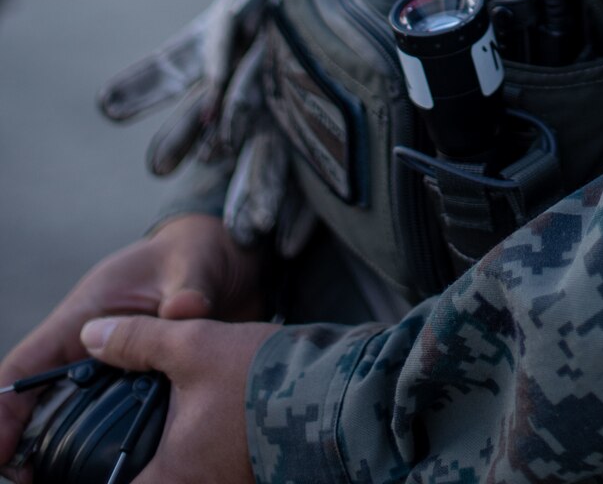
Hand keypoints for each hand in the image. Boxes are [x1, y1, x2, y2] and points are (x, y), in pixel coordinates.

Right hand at [0, 217, 264, 467]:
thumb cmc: (197, 251)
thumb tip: (184, 311)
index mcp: (86, 311)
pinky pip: (103, 414)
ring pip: (65, 412)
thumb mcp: (194, 264)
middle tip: (25, 480)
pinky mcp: (132, 377)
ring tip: (51, 480)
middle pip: (37, 397)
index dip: (4, 405)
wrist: (222, 255)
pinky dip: (94, 440)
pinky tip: (102, 469)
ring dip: (54, 445)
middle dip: (22, 439)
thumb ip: (188, 290)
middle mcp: (87, 341)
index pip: (28, 363)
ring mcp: (108, 362)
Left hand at [76, 314, 278, 483]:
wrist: (334, 390)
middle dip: (121, 469)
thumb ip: (137, 341)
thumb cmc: (262, 375)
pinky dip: (182, 464)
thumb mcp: (193, 344)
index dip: (86, 479)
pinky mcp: (243, 481)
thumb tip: (90, 335)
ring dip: (154, 465)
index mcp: (170, 479)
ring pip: (172, 481)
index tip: (65, 464)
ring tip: (142, 442)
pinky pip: (199, 477)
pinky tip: (182, 435)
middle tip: (102, 452)